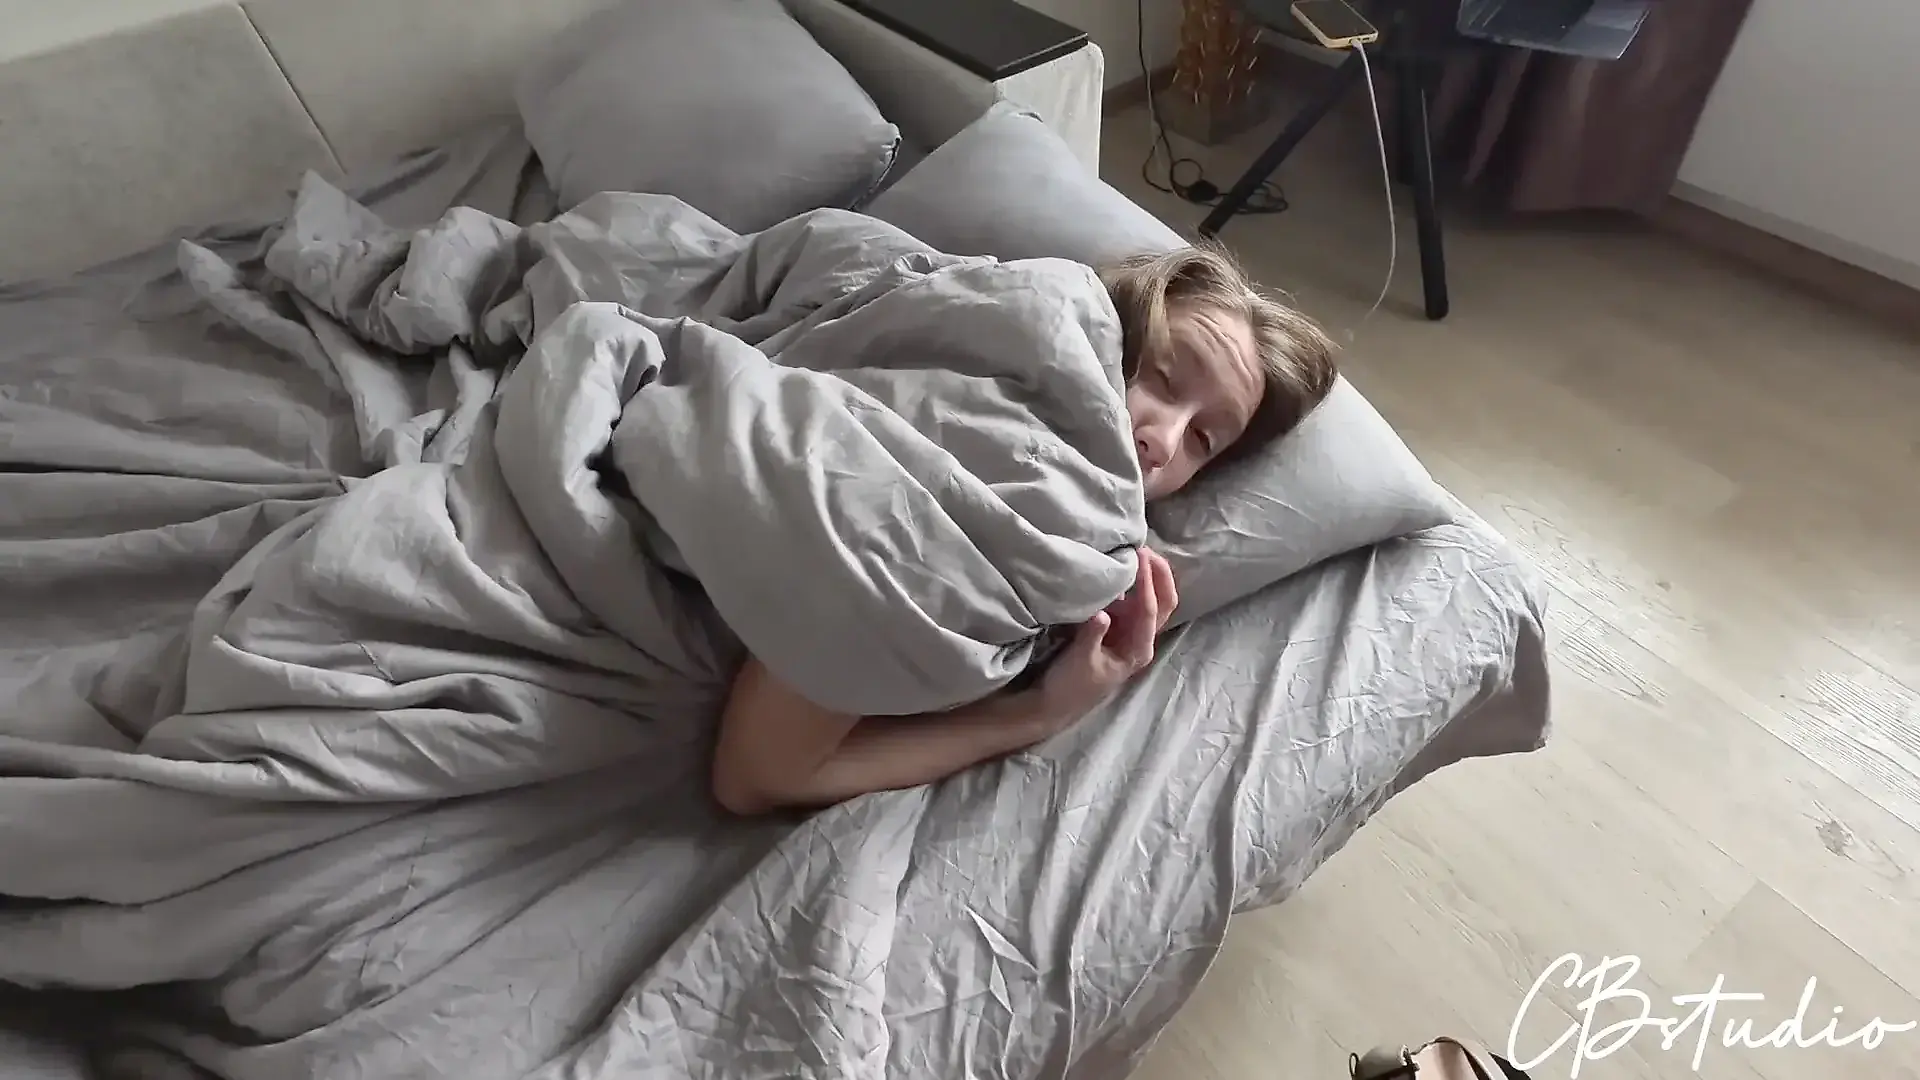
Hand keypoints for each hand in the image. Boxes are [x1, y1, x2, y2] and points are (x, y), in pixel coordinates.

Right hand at [1037, 548, 1178, 722]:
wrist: (1055, 703)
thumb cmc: (1070, 686)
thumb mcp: (1080, 661)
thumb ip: (1092, 636)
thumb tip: (1102, 613)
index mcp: (1138, 650)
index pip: (1149, 610)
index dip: (1146, 582)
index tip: (1139, 557)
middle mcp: (1141, 639)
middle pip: (1164, 602)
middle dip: (1159, 574)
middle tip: (1144, 548)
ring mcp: (1130, 632)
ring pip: (1151, 599)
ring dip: (1147, 575)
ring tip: (1132, 550)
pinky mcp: (1117, 628)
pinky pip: (1130, 601)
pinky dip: (1128, 583)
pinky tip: (1116, 567)